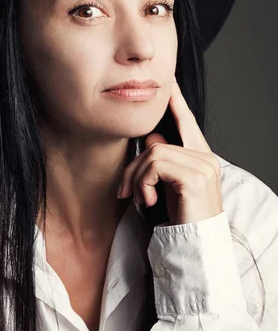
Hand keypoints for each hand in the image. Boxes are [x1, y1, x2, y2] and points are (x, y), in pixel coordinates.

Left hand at [117, 76, 223, 224]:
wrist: (195, 248)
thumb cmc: (181, 219)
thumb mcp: (167, 186)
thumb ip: (163, 160)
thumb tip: (152, 139)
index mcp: (201, 157)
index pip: (186, 122)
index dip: (176, 101)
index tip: (168, 81)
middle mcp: (206, 157)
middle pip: (156, 142)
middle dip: (134, 167)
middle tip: (124, 191)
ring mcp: (203, 166)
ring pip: (153, 153)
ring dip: (137, 179)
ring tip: (139, 200)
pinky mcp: (195, 177)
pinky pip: (155, 164)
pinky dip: (143, 183)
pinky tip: (148, 201)